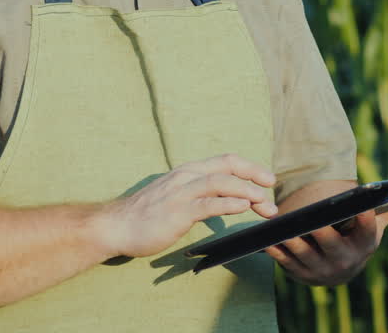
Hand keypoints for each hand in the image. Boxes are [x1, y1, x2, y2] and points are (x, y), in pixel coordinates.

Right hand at [92, 154, 276, 258]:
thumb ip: (197, 193)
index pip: (226, 161)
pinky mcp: (177, 212)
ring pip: (221, 182)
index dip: (250, 167)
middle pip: (229, 166)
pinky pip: (207, 204)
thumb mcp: (174, 195)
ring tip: (264, 202)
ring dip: (247, 191)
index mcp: (188, 171)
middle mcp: (186, 176)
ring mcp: (181, 193)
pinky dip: (228, 203)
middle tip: (272, 188)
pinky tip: (242, 207)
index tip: (267, 179)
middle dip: (255, 174)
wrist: (115, 226)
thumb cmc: (145, 214)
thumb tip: (224, 199)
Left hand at [265, 208, 387, 285]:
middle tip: (311, 220)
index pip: (367, 228)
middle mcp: (347, 261)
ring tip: (283, 229)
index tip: (362, 204)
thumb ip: (384, 211)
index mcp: (365, 244)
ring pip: (306, 256)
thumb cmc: (356, 239)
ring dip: (294, 243)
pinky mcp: (304, 276)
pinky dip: (278, 253)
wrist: (342, 268)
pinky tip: (269, 240)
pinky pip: (289, 263)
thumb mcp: (372, 227)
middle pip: (332, 244)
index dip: (366, 217)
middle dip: (321, 233)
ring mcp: (324, 272)